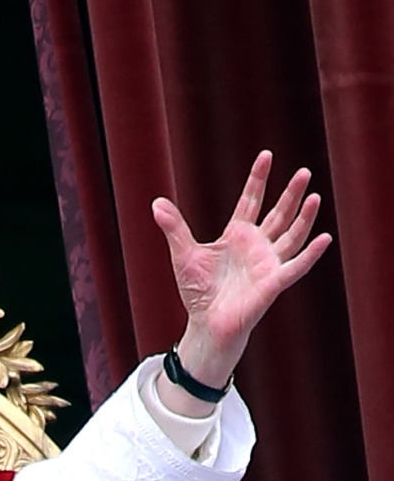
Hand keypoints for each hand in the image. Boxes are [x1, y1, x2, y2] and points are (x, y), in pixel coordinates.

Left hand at [152, 151, 330, 402]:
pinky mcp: (273, 284)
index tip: (266, 155)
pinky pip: (296, 267)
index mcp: (237, 235)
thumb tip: (156, 202)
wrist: (206, 325)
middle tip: (304, 171)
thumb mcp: (183, 255)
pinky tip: (324, 239)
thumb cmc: (198, 293)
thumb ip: (174, 228)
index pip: (251, 200)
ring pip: (292, 235)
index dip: (258, 179)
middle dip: (291, 193)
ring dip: (303, 217)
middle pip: (278, 214)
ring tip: (314, 196)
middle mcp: (257, 246)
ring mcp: (267, 264)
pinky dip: (310, 254)